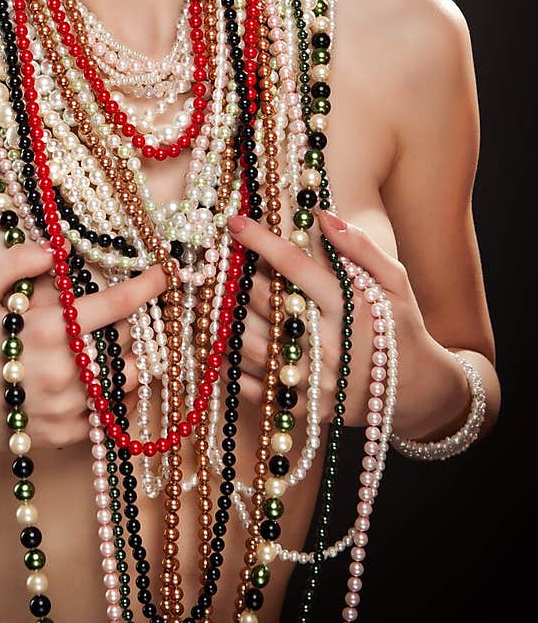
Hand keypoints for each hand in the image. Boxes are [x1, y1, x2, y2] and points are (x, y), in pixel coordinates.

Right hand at [0, 239, 167, 459]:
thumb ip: (16, 262)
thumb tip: (58, 248)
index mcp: (46, 331)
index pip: (116, 306)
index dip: (147, 287)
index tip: (167, 273)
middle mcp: (63, 372)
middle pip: (127, 342)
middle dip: (128, 324)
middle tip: (110, 315)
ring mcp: (65, 409)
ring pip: (126, 380)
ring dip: (126, 360)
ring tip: (107, 347)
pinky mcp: (63, 437)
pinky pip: (109, 415)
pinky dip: (111, 395)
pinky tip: (91, 381)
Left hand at [225, 209, 444, 430]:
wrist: (416, 391)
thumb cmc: (400, 326)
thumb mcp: (395, 281)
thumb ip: (361, 247)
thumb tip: (322, 215)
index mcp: (349, 306)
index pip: (295, 267)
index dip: (261, 241)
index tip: (233, 221)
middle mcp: (328, 344)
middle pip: (264, 302)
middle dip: (234, 275)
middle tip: (214, 257)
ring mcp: (314, 379)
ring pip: (249, 344)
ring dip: (221, 318)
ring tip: (205, 296)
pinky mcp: (303, 407)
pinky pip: (252, 387)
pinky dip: (227, 364)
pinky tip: (215, 340)